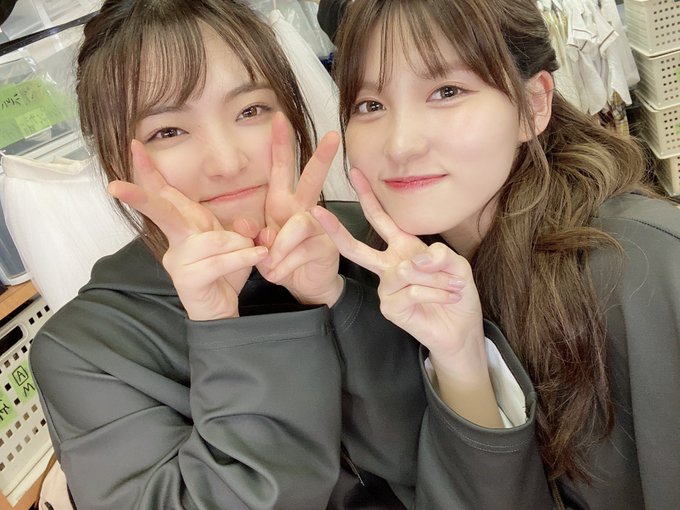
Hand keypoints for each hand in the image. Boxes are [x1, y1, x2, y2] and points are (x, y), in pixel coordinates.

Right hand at [108, 141, 267, 320]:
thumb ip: (241, 228)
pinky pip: (219, 261)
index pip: (166, 194)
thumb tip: (246, 224)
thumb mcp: (238, 244)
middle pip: (161, 212)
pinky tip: (258, 256)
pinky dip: (242, 257)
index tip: (136, 146)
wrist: (222, 312)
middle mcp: (177, 241)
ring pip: (210, 240)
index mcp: (186, 226)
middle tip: (114, 186)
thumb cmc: (226, 274)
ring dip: (238, 244)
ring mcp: (178, 261)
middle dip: (140, 196)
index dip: (150, 171)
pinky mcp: (188, 280)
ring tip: (254, 250)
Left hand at [257, 113, 343, 306]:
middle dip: (322, 158)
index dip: (279, 144)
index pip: (281, 169)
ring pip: (299, 224)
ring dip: (280, 247)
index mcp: (283, 203)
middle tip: (332, 137)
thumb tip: (252, 228)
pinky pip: (301, 250)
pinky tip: (278, 273)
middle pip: (313, 179)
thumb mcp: (259, 244)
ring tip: (270, 265)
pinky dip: (285, 265)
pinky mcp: (325, 246)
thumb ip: (252, 233)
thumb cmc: (282, 259)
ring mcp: (318, 227)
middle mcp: (302, 210)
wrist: (303, 285)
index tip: (278, 117)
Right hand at [312, 169, 501, 426]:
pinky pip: (411, 290)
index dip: (369, 196)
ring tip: (453, 286)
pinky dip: (434, 292)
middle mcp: (389, 265)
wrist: (460, 327)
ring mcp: (386, 287)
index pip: (382, 219)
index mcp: (403, 247)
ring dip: (435, 277)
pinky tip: (446, 298)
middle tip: (316, 211)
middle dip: (336, 229)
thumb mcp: (457, 266)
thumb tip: (417, 258)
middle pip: (357, 246)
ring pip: (403, 270)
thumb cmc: (456, 293)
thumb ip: (441, 256)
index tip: (355, 171)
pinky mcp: (389, 307)